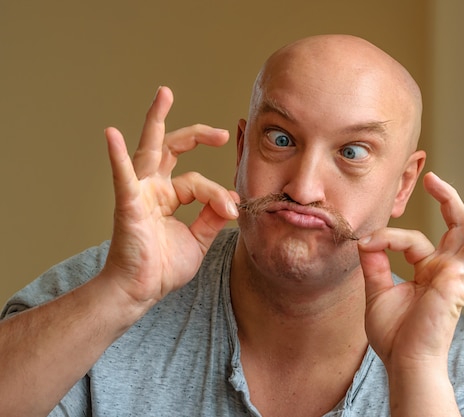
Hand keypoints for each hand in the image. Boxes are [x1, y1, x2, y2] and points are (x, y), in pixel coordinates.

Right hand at [101, 86, 238, 310]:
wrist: (141, 291)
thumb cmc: (163, 267)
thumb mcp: (199, 239)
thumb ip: (213, 217)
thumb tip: (234, 199)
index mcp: (169, 196)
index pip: (198, 181)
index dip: (218, 193)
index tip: (233, 209)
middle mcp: (153, 188)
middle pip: (172, 149)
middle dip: (196, 135)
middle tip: (222, 133)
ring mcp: (139, 192)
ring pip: (150, 150)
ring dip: (156, 120)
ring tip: (165, 94)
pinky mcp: (128, 204)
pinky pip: (122, 177)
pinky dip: (117, 156)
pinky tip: (111, 134)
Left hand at [357, 172, 463, 367]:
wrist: (403, 361)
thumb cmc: (395, 335)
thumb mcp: (377, 292)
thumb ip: (375, 265)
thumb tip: (364, 239)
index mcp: (429, 271)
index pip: (416, 239)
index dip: (390, 237)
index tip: (368, 241)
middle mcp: (447, 271)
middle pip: (457, 229)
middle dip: (450, 201)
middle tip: (435, 179)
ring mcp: (458, 279)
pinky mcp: (462, 291)